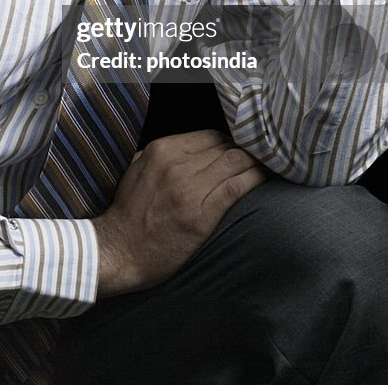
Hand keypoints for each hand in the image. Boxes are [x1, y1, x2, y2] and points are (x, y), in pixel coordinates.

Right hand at [92, 130, 264, 297]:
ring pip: (235, 163)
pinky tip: (264, 178)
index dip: (229, 142)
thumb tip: (190, 146)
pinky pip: (236, 188)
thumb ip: (162, 153)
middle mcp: (177, 165)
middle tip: (259, 159)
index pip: (210, 135)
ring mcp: (190, 190)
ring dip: (255, 162)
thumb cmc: (129, 211)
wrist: (120, 251)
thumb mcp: (137, 167)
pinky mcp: (202, 216)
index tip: (240, 150)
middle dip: (245, 151)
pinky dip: (254, 179)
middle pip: (225, 147)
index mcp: (162, 150)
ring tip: (267, 165)